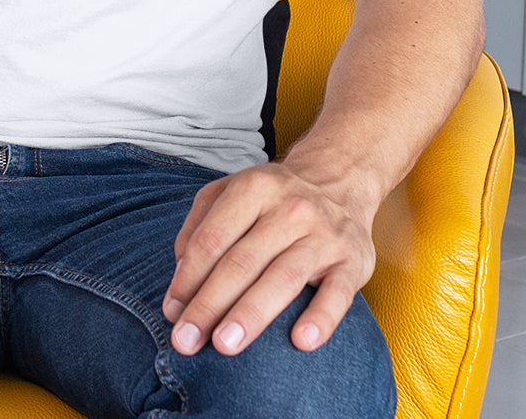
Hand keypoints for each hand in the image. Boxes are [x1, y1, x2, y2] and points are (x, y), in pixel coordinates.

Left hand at [160, 160, 376, 356]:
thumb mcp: (230, 192)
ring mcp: (323, 234)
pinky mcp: (353, 261)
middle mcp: (289, 209)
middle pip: (242, 262)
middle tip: (186, 341)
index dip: (188, 277)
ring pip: (283, 278)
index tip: (171, 312)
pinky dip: (321, 318)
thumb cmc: (272, 196)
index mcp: (252, 189)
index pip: (212, 239)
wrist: (340, 179)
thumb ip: (200, 225)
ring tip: (224, 346)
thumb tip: (180, 273)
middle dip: (210, 304)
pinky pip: (338, 293)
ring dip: (251, 314)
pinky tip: (301, 342)